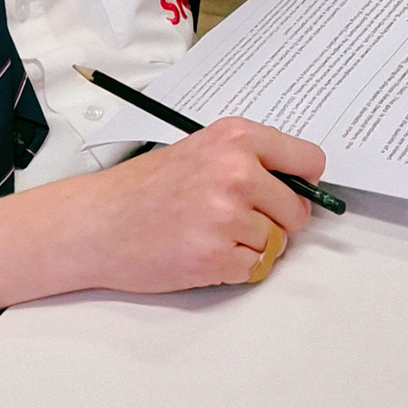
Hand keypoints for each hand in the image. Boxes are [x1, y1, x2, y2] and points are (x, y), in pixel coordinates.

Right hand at [75, 117, 325, 293]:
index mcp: (237, 138)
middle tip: (239, 220)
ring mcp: (227, 216)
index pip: (309, 160)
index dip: (303, 183)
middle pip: (297, 210)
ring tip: (210, 233)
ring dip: (251, 246)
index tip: (294, 191)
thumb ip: (249, 159)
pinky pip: (254, 268)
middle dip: (276, 221)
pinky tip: (203, 252)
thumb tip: (299, 182)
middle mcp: (237, 172)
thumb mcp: (202, 149)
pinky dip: (235, 268)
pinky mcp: (215, 256)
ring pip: (276, 243)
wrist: (98, 222)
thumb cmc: (145, 187)